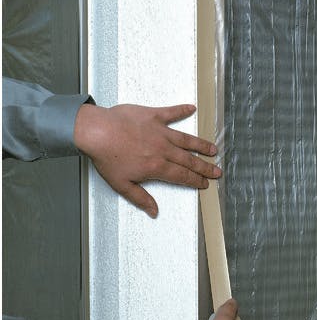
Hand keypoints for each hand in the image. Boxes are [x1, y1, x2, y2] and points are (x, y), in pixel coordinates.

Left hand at [74, 103, 221, 217]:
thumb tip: (154, 211)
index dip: (196, 181)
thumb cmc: (107, 157)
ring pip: (186, 140)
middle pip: (189, 160)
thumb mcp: (122, 184)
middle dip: (205, 167)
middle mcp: (163, 149)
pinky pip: (171, 113)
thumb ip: (140, 198)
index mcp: (157, 167)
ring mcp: (160, 132)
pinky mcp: (153, 116)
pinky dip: (182, 110)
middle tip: (217, 171)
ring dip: (201, 145)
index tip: (205, 184)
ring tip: (213, 149)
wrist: (97, 131)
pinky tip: (192, 108)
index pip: (182, 176)